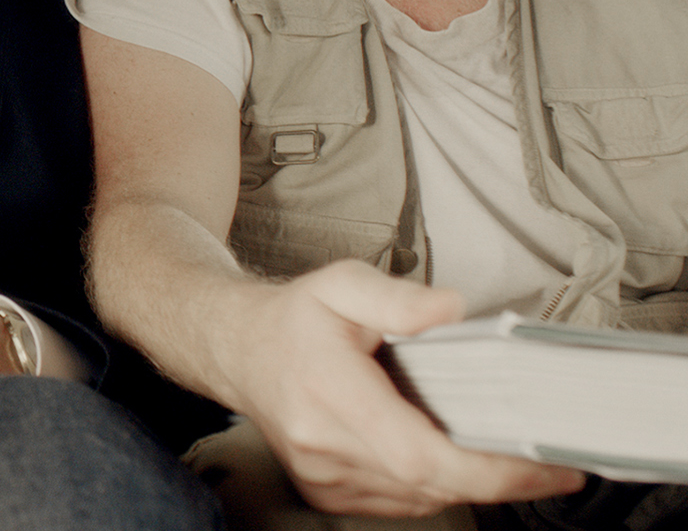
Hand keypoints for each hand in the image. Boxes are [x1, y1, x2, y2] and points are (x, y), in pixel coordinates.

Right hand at [227, 261, 585, 517]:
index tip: (544, 465)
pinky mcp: (325, 492)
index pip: (420, 455)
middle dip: (497, 476)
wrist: (237, 349)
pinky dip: (430, 482)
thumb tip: (450, 310)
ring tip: (486, 440)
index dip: (490, 470)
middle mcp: (321, 444)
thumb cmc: (294, 318)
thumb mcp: (342, 283)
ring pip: (421, 498)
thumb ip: (397, 298)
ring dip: (463, 477)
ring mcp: (321, 475)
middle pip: (431, 484)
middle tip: (547, 459)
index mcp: (329, 391)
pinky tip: (433, 447)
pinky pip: (400, 501)